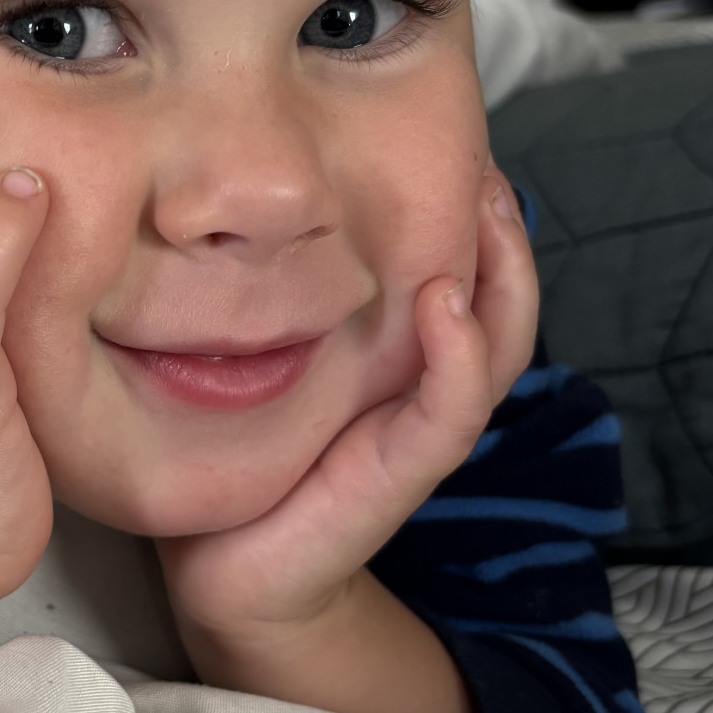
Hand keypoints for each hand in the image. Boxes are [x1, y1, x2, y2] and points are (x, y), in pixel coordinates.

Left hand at [157, 168, 538, 689]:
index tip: (450, 138)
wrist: (226, 575)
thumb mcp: (241, 358)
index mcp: (392, 360)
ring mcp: (416, 431)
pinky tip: (445, 300)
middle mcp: (417, 389)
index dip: (462, 212)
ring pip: (492, 343)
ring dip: (501, 272)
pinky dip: (456, 353)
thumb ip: (248, 293)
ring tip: (489, 203)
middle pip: (493, 296)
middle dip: (499, 226)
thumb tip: (211, 202)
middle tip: (484, 154)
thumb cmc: (231, 460)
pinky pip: (449, 408)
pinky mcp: (401, 473)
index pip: (452, 270)